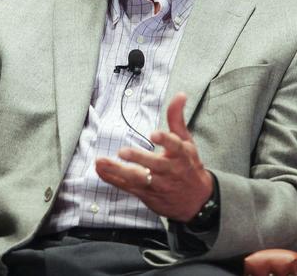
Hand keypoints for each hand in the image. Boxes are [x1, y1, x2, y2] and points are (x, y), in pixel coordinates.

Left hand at [95, 92, 213, 221]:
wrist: (196, 201)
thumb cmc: (188, 166)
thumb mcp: (187, 142)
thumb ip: (177, 119)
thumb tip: (180, 95)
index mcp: (181, 155)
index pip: (175, 146)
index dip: (165, 139)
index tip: (155, 134)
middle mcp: (169, 170)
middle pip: (153, 165)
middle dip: (138, 158)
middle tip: (122, 151)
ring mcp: (157, 184)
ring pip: (137, 178)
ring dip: (118, 171)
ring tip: (102, 162)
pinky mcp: (146, 193)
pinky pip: (127, 187)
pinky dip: (112, 179)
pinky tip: (100, 169)